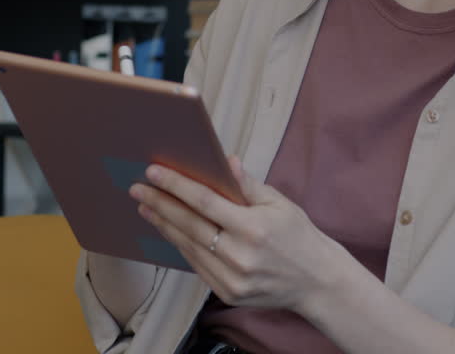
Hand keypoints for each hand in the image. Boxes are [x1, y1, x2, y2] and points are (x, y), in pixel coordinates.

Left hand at [130, 155, 347, 311]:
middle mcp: (240, 255)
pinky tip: (170, 231)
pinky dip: (181, 246)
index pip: (205, 202)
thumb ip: (247, 185)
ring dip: (164, 226)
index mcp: (253, 228)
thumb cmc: (298, 236)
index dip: (176, 186)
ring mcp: (232, 278)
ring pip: (189, 247)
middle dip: (160, 204)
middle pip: (189, 225)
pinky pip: (197, 265)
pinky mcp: (228, 293)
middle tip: (138, 189)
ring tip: (147, 208)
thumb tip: (226, 160)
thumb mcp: (279, 203)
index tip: (153, 172)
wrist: (316, 281)